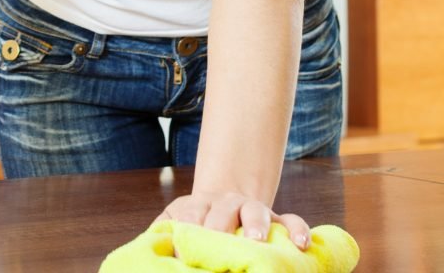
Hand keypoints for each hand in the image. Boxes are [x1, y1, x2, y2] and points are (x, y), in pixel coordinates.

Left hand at [157, 191, 310, 249]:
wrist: (222, 201)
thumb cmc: (196, 223)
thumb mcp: (174, 222)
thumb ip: (162, 232)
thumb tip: (149, 248)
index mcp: (197, 206)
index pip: (190, 215)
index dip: (187, 230)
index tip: (184, 246)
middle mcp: (226, 204)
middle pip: (222, 210)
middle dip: (220, 226)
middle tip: (219, 242)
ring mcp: (253, 209)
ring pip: (255, 210)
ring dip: (255, 223)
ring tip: (256, 239)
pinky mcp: (277, 219)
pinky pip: (291, 220)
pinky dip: (297, 229)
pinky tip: (301, 244)